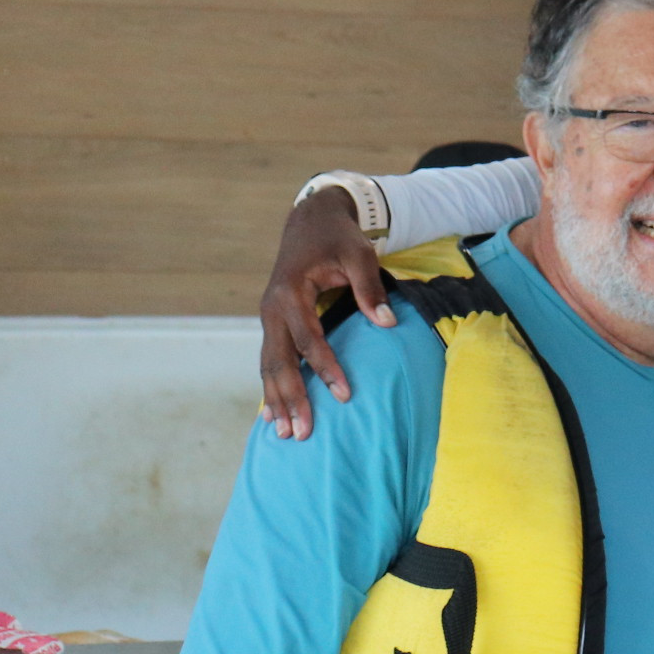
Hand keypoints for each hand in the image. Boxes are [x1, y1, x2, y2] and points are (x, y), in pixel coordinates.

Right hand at [258, 187, 393, 439]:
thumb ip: (370, 288)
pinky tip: (272, 415)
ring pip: (268, 365)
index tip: (344, 395)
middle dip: (291, 398)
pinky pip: (268, 360)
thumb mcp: (359, 254)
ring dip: (276, 400)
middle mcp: (272, 308)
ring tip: (283, 434)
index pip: (308, 339)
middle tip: (302, 433)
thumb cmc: (338, 238)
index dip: (326, 368)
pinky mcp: (273, 323)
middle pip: (278, 361)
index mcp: (291, 291)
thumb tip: (386, 323)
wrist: (310, 220)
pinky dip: (270, 387)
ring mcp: (268, 317)